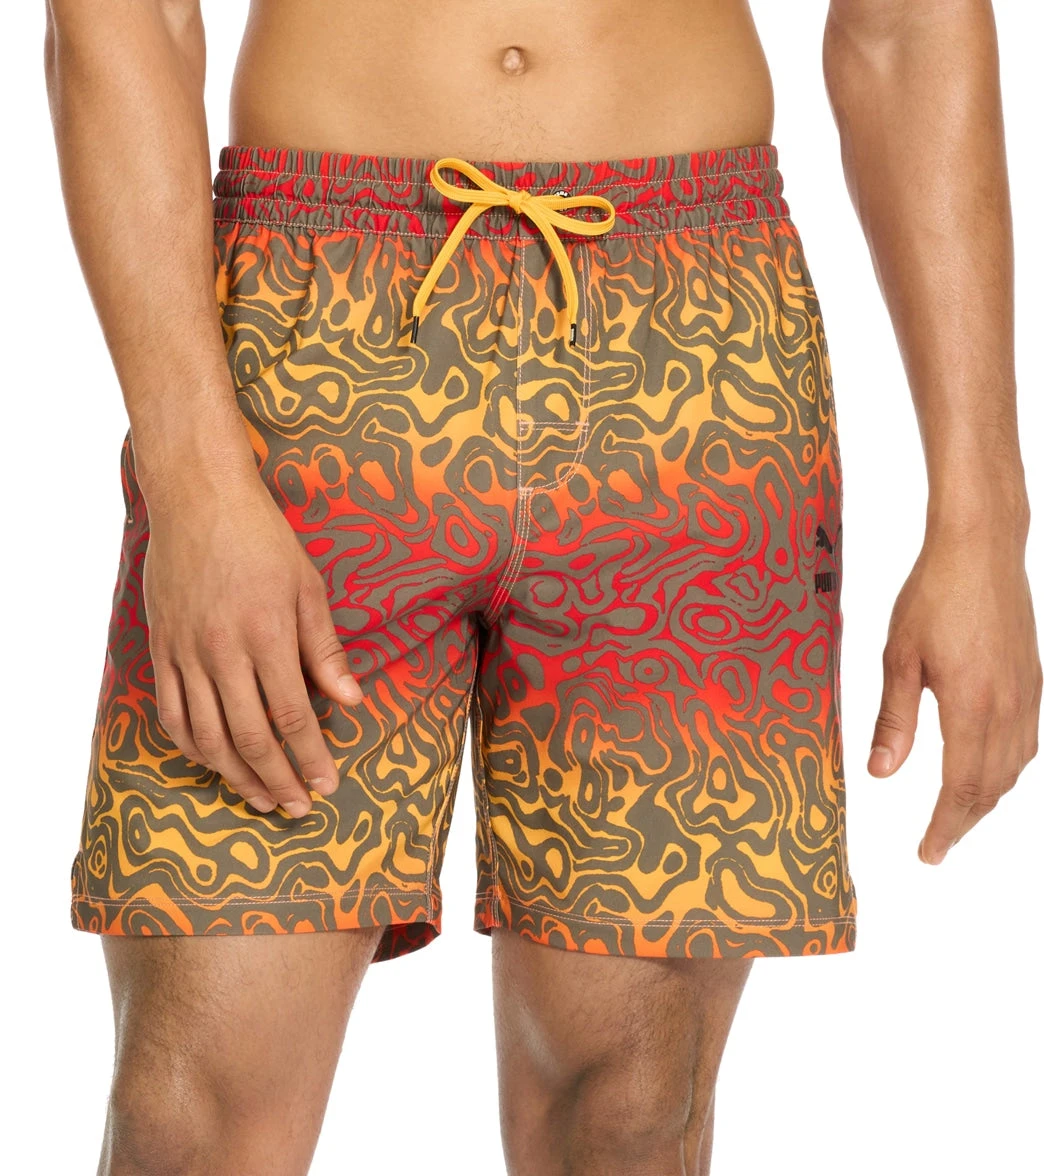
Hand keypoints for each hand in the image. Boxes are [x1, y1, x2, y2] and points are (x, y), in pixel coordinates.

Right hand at [142, 468, 363, 816]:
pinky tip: (214, 763)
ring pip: (207, 735)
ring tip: (263, 800)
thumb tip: (352, 702)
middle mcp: (222, 650)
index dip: (311, 757)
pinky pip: (171, 713)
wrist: (198, 500)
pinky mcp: (161, 650)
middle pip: (250, 736)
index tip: (328, 784)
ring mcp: (185, 653)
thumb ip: (326, 650)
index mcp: (266, 634)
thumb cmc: (264, 540)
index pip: (293, 715)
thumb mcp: (309, 587)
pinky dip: (192, 748)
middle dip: (278, 780)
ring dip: (236, 776)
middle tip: (299, 808)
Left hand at [867, 526, 1040, 863]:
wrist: (981, 548)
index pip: (962, 787)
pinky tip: (989, 767)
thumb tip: (881, 773)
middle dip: (964, 820)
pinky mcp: (1032, 678)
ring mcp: (1027, 693)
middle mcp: (1008, 707)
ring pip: (1014, 765)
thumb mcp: (898, 658)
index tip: (927, 852)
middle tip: (937, 844)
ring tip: (958, 814)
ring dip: (987, 796)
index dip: (945, 826)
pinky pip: (1026, 739)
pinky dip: (1006, 766)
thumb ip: (893, 719)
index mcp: (972, 707)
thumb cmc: (934, 595)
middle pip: (992, 785)